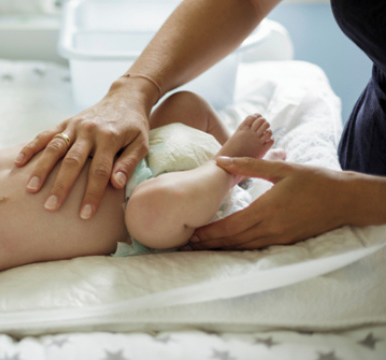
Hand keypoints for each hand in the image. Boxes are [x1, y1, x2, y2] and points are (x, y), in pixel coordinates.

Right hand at [15, 80, 151, 218]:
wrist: (125, 98)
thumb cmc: (135, 127)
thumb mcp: (141, 143)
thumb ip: (129, 163)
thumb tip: (116, 184)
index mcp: (110, 138)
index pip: (100, 171)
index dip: (92, 194)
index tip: (84, 214)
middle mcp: (89, 131)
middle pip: (73, 162)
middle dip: (61, 186)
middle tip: (50, 207)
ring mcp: (75, 125)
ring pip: (55, 148)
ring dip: (42, 169)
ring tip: (31, 189)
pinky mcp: (65, 122)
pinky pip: (45, 135)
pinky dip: (31, 147)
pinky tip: (19, 162)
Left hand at [190, 157, 350, 249]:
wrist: (345, 199)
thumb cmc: (313, 180)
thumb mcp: (281, 168)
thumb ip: (248, 165)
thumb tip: (220, 160)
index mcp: (267, 209)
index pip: (231, 225)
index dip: (209, 232)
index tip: (191, 232)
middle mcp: (272, 228)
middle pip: (233, 240)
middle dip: (209, 243)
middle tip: (187, 244)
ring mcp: (279, 237)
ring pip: (244, 247)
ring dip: (222, 248)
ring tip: (201, 248)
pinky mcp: (287, 241)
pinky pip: (257, 248)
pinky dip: (239, 248)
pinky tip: (228, 247)